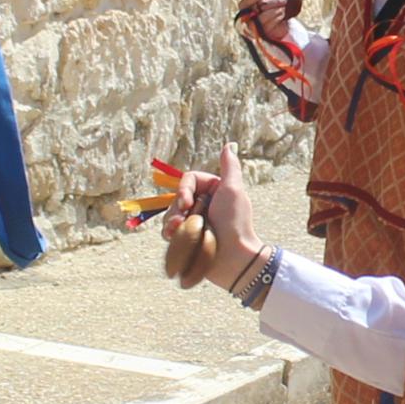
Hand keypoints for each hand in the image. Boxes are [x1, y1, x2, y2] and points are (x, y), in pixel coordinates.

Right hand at [159, 143, 263, 290]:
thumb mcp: (233, 190)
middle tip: (182, 220)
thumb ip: (229, 167)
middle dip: (177, 208)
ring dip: (172, 222)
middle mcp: (203, 203)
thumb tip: (229, 145)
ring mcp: (195, 221)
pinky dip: (170, 233)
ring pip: (171, 214)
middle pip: (177, 197)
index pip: (188, 180)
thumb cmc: (234, 222)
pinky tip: (174, 238)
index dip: (183, 190)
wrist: (233, 257)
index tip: (187, 203)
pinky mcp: (188, 237)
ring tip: (179, 232)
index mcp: (213, 189)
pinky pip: (170, 230)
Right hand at [236, 0, 301, 45]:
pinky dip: (278, 17)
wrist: (278, 22)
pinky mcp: (262, 35)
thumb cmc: (268, 7)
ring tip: (282, 8)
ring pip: (264, 16)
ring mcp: (253, 27)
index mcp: (244, 6)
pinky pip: (270, 24)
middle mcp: (246, 17)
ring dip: (276, 10)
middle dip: (273, 2)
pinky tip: (282, 15)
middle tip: (283, 0)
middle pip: (258, 6)